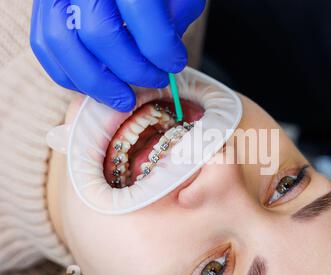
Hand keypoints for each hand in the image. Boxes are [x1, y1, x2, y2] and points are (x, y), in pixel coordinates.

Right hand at [30, 0, 205, 110]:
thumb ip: (174, 17)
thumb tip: (162, 58)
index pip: (139, 10)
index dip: (160, 47)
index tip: (175, 64)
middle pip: (97, 32)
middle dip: (133, 69)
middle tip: (156, 80)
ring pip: (62, 42)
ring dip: (97, 84)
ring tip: (126, 99)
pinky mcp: (44, 5)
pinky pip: (44, 45)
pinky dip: (70, 76)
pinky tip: (100, 88)